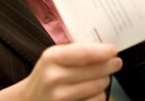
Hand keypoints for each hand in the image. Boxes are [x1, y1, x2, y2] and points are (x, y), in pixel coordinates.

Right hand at [0, 43, 121, 100]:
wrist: (29, 99)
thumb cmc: (47, 74)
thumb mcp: (54, 56)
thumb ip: (76, 51)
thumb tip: (105, 49)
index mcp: (52, 58)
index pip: (84, 53)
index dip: (103, 52)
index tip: (114, 50)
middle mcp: (54, 78)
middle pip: (96, 72)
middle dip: (110, 67)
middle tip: (116, 63)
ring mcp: (59, 97)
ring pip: (99, 89)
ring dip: (104, 82)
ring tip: (100, 78)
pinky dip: (99, 97)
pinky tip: (93, 92)